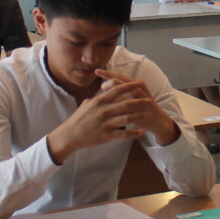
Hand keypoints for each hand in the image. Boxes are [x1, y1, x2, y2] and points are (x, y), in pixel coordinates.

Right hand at [47, 72, 167, 161]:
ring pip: (127, 118)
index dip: (130, 86)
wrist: (69, 135)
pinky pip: (123, 134)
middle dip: (140, 101)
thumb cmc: (78, 119)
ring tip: (148, 114)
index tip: (140, 83)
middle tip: (150, 99)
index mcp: (99, 101)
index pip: (117, 90)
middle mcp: (103, 111)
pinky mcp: (106, 135)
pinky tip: (142, 132)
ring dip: (139, 116)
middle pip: (126, 103)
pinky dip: (134, 133)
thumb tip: (103, 93)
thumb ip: (97, 98)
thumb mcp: (86, 105)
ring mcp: (105, 123)